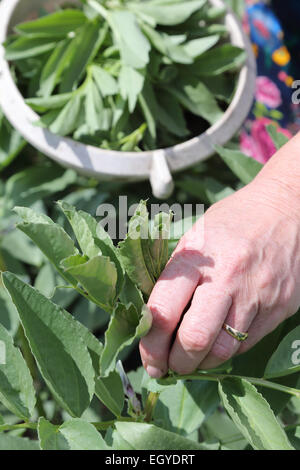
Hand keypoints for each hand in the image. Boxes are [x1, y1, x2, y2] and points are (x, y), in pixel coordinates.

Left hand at [139, 177, 299, 377]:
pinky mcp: (280, 307)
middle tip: (167, 367)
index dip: (150, 344)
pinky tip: (219, 340)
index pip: (163, 312)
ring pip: (223, 350)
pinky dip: (228, 349)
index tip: (148, 357)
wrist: (286, 209)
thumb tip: (153, 320)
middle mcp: (228, 278)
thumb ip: (174, 275)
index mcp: (197, 258)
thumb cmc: (232, 222)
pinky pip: (247, 343)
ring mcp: (257, 295)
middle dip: (175, 363)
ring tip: (192, 358)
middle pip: (194, 340)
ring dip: (202, 363)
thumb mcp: (194, 236)